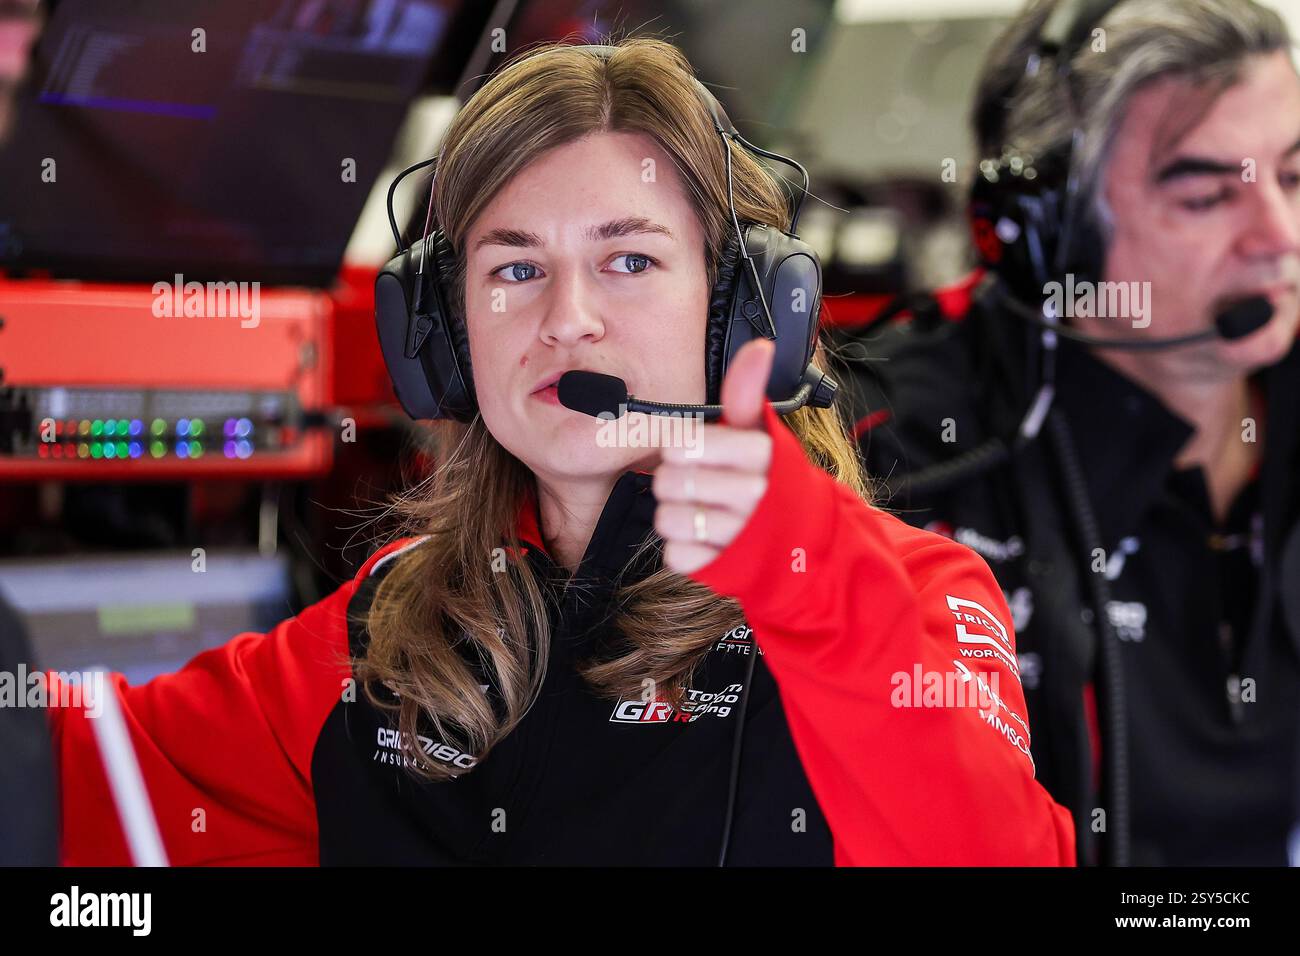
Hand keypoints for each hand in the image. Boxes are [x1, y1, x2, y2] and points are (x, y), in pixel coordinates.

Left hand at [653, 338, 774, 573]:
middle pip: (668, 482)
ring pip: (668, 520)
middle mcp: (754, 495)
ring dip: (676, 516)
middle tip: (699, 483)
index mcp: (760, 454)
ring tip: (701, 510)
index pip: (682, 445)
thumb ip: (748, 393)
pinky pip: (675, 555)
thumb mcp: (761, 434)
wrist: (804, 543)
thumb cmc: (771, 480)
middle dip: (676, 482)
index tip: (693, 452)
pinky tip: (706, 539)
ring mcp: (739, 535)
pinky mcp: (723, 569)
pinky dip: (684, 548)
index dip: (680, 448)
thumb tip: (759, 346)